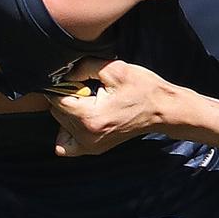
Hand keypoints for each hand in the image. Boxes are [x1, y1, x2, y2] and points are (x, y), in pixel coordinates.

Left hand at [47, 58, 180, 156]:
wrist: (162, 109)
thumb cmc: (142, 88)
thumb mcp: (114, 69)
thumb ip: (83, 67)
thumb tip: (63, 74)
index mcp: (90, 117)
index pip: (56, 100)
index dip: (64, 85)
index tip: (79, 80)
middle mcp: (87, 137)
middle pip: (57, 112)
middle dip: (67, 97)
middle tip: (88, 89)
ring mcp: (90, 146)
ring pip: (60, 124)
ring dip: (69, 111)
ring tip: (89, 103)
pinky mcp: (93, 149)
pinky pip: (66, 145)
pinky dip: (68, 131)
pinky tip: (82, 118)